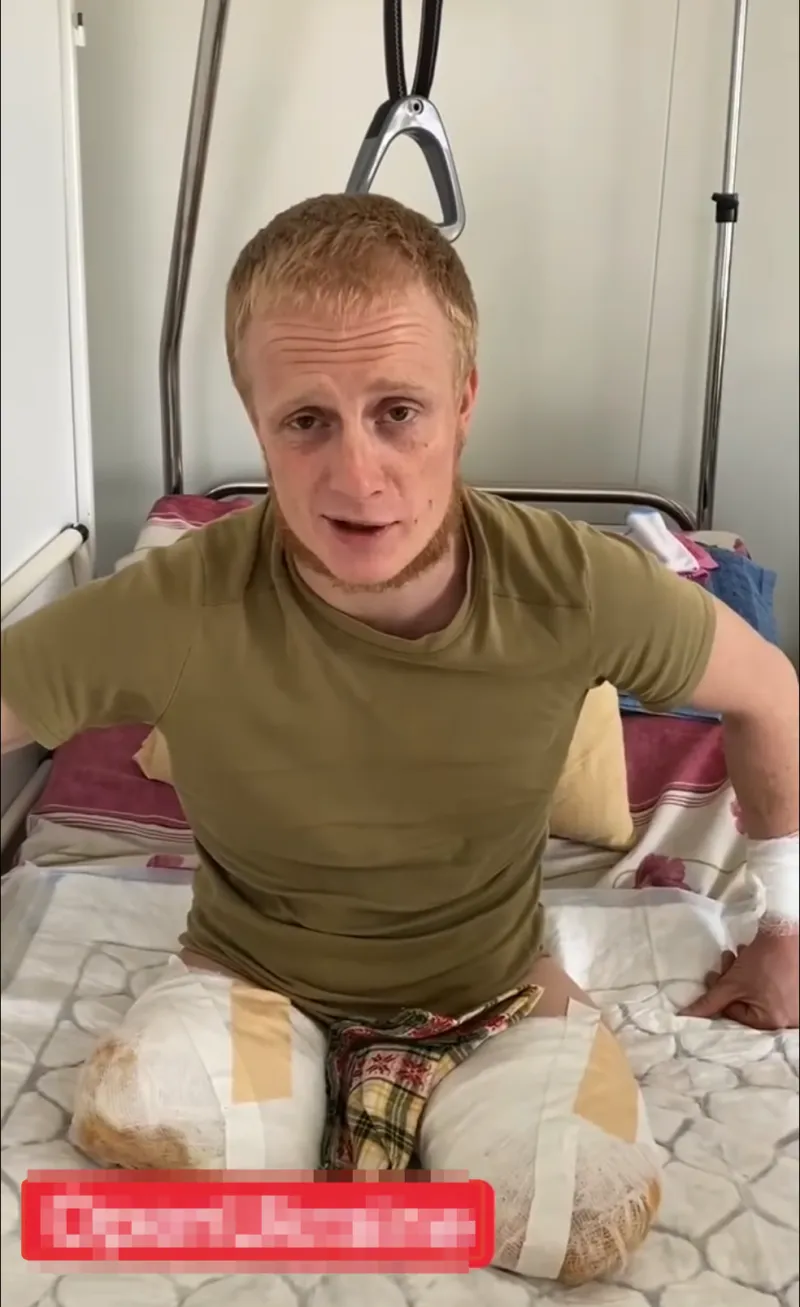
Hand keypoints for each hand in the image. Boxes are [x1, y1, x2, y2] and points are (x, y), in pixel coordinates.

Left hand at [680, 926, 798, 1029]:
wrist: (785, 933)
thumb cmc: (762, 961)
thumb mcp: (733, 983)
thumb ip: (710, 1001)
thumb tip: (688, 1015)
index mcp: (772, 1022)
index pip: (735, 1013)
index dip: (720, 993)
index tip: (712, 976)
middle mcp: (786, 1018)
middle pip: (745, 1002)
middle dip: (730, 980)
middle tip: (726, 962)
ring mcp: (792, 1003)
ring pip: (755, 992)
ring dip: (740, 972)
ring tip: (739, 954)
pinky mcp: (793, 988)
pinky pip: (768, 985)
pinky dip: (756, 972)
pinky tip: (750, 954)